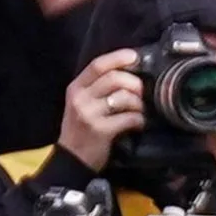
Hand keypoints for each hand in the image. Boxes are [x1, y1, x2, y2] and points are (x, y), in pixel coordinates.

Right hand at [59, 49, 144, 171]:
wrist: (72, 158)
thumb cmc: (83, 128)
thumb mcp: (83, 102)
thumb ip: (99, 87)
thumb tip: (131, 71)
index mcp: (76, 87)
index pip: (97, 65)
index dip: (119, 57)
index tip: (136, 57)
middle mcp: (80, 98)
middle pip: (115, 78)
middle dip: (135, 83)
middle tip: (142, 93)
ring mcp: (89, 114)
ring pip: (124, 97)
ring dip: (139, 104)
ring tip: (139, 111)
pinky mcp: (101, 130)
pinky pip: (130, 118)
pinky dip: (139, 120)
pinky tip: (138, 124)